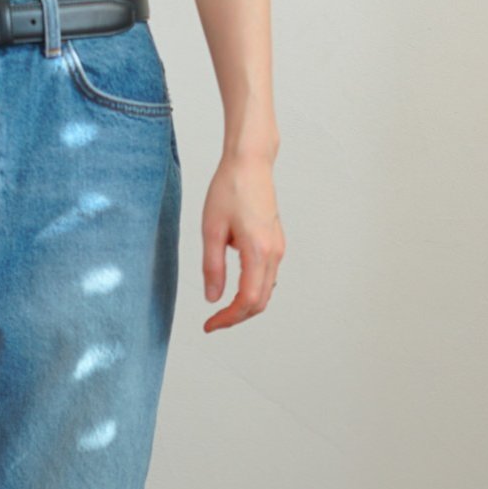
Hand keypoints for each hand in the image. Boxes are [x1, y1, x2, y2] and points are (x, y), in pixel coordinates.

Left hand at [200, 153, 283, 331]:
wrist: (250, 163)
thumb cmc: (229, 189)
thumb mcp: (211, 230)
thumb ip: (212, 267)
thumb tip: (213, 298)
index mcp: (258, 251)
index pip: (247, 301)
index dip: (228, 319)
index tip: (209, 325)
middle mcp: (274, 252)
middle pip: (260, 301)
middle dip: (236, 317)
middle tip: (212, 322)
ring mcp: (278, 248)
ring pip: (265, 291)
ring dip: (245, 306)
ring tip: (220, 311)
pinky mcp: (276, 242)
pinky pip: (267, 277)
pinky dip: (252, 291)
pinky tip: (234, 291)